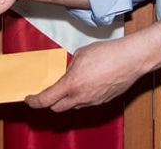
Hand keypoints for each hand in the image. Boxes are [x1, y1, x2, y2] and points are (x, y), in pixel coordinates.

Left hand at [25, 38, 144, 111]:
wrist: (130, 59)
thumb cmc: (107, 53)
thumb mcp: (80, 55)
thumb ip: (69, 67)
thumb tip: (66, 73)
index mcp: (72, 84)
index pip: (46, 100)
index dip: (34, 101)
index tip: (29, 99)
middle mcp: (81, 97)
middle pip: (57, 108)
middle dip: (49, 102)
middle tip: (46, 93)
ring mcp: (92, 101)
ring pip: (72, 106)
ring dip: (66, 99)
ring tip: (70, 84)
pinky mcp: (103, 102)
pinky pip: (86, 103)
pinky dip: (81, 97)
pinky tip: (86, 84)